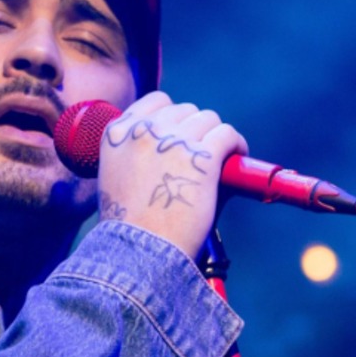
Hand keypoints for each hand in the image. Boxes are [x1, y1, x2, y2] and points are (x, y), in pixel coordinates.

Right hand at [96, 91, 247, 257]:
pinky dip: (236, 143)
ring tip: (222, 155)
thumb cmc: (130, 228)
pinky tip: (238, 154)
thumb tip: (178, 150)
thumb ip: (139, 157)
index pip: (156, 103)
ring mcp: (173, 142)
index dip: (175, 117)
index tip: (183, 133)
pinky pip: (227, 134)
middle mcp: (144, 131)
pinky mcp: (201, 157)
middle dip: (196, 129)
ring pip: (208, 119)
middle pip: (185, 111)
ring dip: (215, 136)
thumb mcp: (119, 180)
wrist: (137, 253)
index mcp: (117, 134)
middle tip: (203, 153)